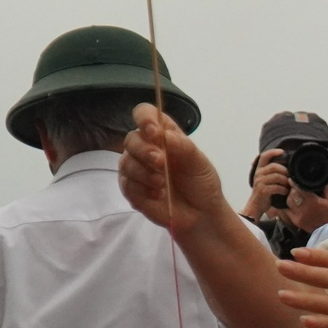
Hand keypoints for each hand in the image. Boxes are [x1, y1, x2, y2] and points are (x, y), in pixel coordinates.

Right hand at [119, 105, 225, 234]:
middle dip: (145, 150)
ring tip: (162, 184)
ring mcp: (135, 168)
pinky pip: (127, 184)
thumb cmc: (200, 182)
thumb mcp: (199, 163)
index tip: (154, 132)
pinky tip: (158, 194)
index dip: (144, 118)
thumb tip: (165, 135)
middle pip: (131, 139)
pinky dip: (143, 189)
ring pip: (126, 162)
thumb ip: (184, 147)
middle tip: (161, 163)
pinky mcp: (131, 189)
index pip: (144, 114)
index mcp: (162, 134)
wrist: (201, 213)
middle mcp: (145, 147)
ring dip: (144, 173)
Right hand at [243, 149, 291, 219]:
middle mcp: (258, 174)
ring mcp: (260, 182)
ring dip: (286, 182)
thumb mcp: (265, 180)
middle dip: (285, 171)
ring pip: (277, 177)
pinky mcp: (263, 190)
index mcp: (259, 170)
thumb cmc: (264, 192)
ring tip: (289, 186)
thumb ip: (272, 173)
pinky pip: (277, 187)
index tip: (282, 151)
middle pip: (275, 166)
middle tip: (290, 178)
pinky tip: (285, 192)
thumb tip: (286, 168)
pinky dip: (283, 189)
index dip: (273, 152)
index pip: (264, 156)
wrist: (255, 206)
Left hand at [285, 184, 327, 233]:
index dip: (294, 183)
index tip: (292, 179)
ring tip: (293, 195)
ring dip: (290, 197)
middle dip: (292, 190)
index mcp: (313, 201)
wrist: (325, 230)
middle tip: (294, 187)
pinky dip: (288, 205)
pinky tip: (291, 203)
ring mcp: (298, 215)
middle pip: (292, 194)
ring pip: (289, 201)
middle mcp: (304, 208)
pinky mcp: (295, 220)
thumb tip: (325, 179)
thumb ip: (327, 189)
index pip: (300, 189)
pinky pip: (287, 210)